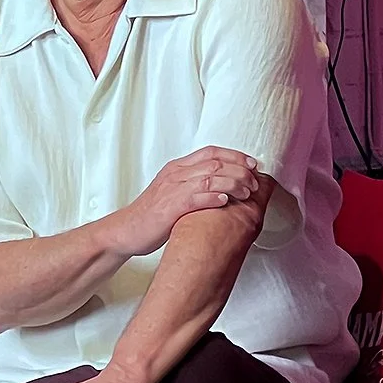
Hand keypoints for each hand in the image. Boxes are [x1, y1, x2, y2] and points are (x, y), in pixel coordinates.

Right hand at [111, 146, 260, 257]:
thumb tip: (225, 186)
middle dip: (240, 171)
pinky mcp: (170, 207)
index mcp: (178, 167)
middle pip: (215, 163)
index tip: (253, 164)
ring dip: (233, 184)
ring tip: (247, 192)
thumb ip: (196, 184)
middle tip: (255, 182)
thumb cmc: (154, 214)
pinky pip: (195, 197)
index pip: (212, 152)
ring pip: (209, 178)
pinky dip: (212, 197)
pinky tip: (226, 201)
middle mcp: (176, 174)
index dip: (235, 156)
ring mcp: (172, 189)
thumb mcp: (175, 191)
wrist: (127, 229)